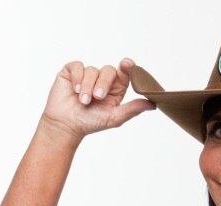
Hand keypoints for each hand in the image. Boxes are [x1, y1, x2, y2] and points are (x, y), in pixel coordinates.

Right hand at [40, 58, 156, 140]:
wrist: (66, 125)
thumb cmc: (90, 122)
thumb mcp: (115, 117)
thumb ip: (133, 109)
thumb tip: (154, 104)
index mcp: (115, 89)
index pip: (124, 73)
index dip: (128, 67)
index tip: (127, 64)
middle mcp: (102, 80)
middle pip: (109, 71)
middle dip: (103, 84)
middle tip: (97, 98)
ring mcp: (87, 75)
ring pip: (92, 70)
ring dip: (88, 87)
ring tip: (83, 101)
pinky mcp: (71, 72)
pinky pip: (77, 66)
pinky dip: (77, 78)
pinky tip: (75, 90)